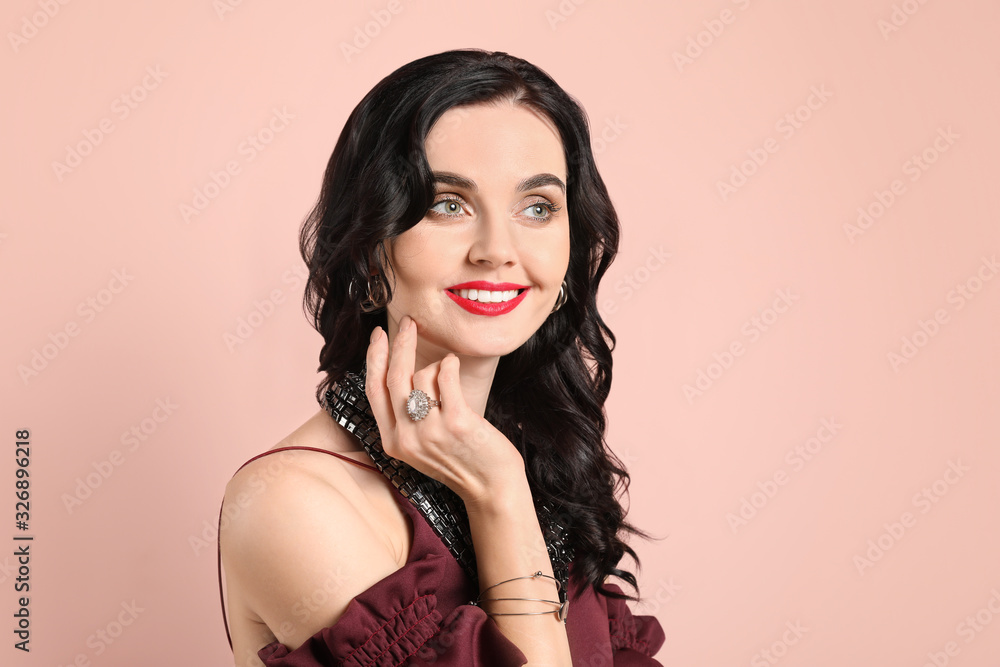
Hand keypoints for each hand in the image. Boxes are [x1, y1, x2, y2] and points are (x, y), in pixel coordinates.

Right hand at [364, 315, 526, 505]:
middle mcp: (406, 437)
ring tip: (451, 381)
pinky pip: (446, 375)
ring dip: (439, 368)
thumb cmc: (460, 459)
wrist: (491, 489)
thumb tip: (402, 366)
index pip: (374, 390)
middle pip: (395, 376)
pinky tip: (454, 367)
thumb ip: (406, 415)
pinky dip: (450, 365)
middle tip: (410, 323)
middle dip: (401, 343)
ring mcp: (430, 431)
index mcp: (393, 442)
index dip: (375, 358)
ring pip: (423, 375)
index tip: (379, 335)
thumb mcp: (421, 444)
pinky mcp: (456, 422)